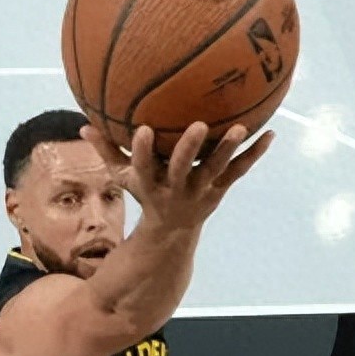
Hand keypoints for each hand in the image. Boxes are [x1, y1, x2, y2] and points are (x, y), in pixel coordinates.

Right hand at [80, 122, 273, 228]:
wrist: (174, 230)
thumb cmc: (146, 194)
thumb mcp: (124, 177)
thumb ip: (106, 151)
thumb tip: (83, 126)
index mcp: (152, 185)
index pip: (143, 168)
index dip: (143, 152)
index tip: (144, 129)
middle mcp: (177, 189)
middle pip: (183, 169)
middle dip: (190, 148)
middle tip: (199, 125)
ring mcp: (202, 191)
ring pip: (217, 169)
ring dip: (228, 149)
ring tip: (241, 128)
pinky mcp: (220, 189)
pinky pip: (239, 171)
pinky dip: (255, 154)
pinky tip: (271, 133)